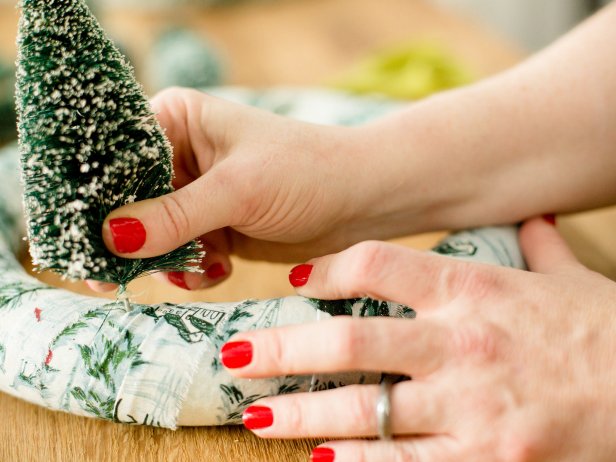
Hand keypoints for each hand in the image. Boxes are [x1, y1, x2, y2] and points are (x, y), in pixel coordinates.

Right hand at [88, 87, 396, 291]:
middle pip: (126, 202)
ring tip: (192, 269)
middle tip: (112, 278)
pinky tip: (217, 269)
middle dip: (127, 241)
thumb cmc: (306, 172)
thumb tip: (110, 237)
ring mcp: (196, 194)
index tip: (82, 238)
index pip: (114, 157)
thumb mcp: (238, 189)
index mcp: (176, 121)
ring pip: (151, 236)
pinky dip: (191, 270)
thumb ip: (174, 215)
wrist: (358, 201)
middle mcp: (179, 156)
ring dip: (164, 261)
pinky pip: (180, 255)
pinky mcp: (213, 227)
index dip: (96, 197)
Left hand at [221, 217, 615, 460]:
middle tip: (235, 357)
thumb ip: (540, 246)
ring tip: (254, 417)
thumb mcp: (570, 281)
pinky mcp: (485, 460)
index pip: (376, 264)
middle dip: (281, 350)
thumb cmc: (607, 334)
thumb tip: (536, 214)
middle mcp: (461, 343)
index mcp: (474, 289)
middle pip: (348, 340)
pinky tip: (318, 460)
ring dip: (299, 413)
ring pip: (360, 409)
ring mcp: (469, 406)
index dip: (324, 269)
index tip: (291, 283)